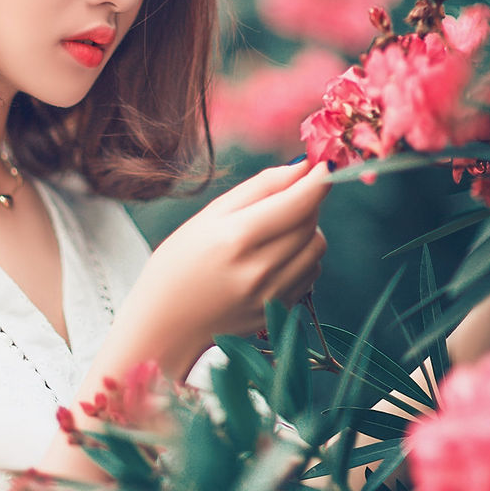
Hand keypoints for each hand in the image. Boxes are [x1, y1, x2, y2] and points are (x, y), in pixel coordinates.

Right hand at [123, 159, 329, 378]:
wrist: (165, 325)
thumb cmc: (179, 263)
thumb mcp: (209, 216)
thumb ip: (258, 188)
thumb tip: (302, 167)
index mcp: (236, 237)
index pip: (298, 202)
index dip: (319, 180)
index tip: (324, 165)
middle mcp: (259, 268)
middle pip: (311, 222)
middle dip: (305, 203)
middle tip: (283, 199)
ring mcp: (272, 294)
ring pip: (317, 248)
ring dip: (306, 231)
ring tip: (274, 233)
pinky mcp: (279, 312)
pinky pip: (310, 273)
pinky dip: (302, 259)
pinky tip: (273, 259)